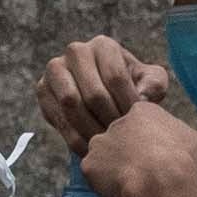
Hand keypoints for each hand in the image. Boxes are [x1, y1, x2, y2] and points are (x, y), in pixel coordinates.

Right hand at [37, 34, 152, 152]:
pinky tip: (90, 150)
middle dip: (109, 120)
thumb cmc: (131, 86)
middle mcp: (76, 51)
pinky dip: (75, 138)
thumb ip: (154, 86)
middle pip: (93, 93)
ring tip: (106, 143)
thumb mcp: (150, 82)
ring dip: (90, 129)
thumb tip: (142, 100)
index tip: (136, 124)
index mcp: (104, 45)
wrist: (103, 95)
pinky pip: (58, 117)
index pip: (115, 77)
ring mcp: (55, 69)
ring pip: (71, 104)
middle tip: (121, 139)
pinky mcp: (43, 89)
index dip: (127, 104)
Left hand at [75, 57, 196, 196]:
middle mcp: (116, 122)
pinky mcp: (88, 165)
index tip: (162, 161)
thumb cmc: (186, 160)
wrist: (161, 181)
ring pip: (106, 158)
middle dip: (133, 157)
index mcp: (143, 112)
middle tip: (147, 177)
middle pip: (122, 140)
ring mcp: (99, 143)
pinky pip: (96, 178)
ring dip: (116, 171)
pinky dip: (106, 188)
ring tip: (133, 190)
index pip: (143, 124)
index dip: (154, 145)